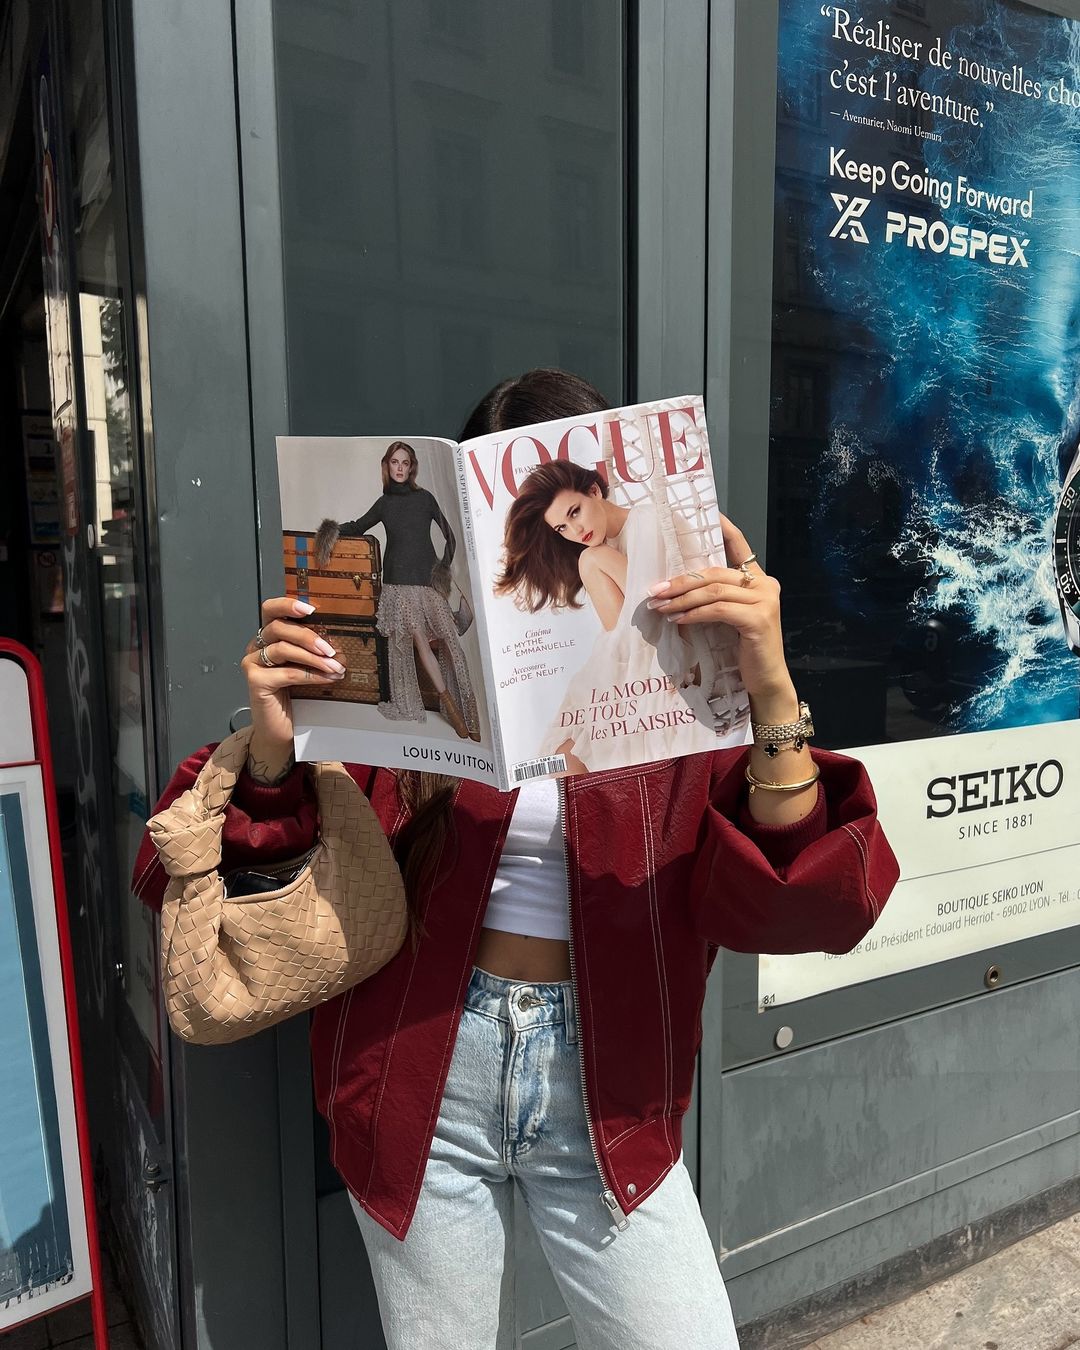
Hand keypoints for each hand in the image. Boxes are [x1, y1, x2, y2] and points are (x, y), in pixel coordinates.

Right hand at [241, 597, 345, 776]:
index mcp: (268, 637)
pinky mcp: (255, 682)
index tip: (311, 610)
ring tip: (335, 667)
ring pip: (283, 649)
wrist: (281, 731)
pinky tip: (327, 679)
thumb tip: (339, 643)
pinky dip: (311, 675)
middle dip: (309, 637)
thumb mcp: (306, 667)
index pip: (270, 610)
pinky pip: (287, 673)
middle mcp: (256, 646)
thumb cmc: (295, 697)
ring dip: (314, 658)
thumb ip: (313, 651)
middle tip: (332, 649)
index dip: (288, 604)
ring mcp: (252, 664)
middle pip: (279, 628)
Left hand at [645, 514, 794, 709]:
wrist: (766, 681)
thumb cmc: (744, 650)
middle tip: (654, 590)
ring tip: (659, 607)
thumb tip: (678, 588)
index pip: (740, 546)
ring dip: (681, 599)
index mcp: (759, 580)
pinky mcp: (759, 619)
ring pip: (714, 590)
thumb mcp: (730, 618)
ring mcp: (765, 601)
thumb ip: (717, 599)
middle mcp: (766, 585)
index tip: (707, 514)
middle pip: (716, 572)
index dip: (724, 529)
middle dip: (681, 580)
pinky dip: (694, 614)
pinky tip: (678, 620)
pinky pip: (718, 610)